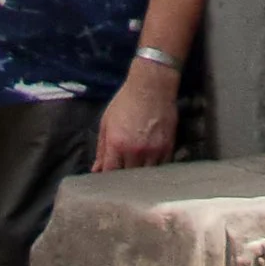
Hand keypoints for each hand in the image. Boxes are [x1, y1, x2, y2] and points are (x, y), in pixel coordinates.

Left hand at [93, 55, 179, 170]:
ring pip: (145, 177)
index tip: (107, 180)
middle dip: (122, 180)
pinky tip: (151, 166)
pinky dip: (155, 170)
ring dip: (139, 177)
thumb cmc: (126, 101)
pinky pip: (161, 168)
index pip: (109, 173)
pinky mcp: (167, 147)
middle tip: (122, 178)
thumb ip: (101, 148)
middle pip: (126, 178)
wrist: (152, 85)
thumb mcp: (107, 121)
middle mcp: (134, 151)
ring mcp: (152, 151)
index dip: (107, 179)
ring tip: (137, 173)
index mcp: (116, 144)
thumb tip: (97, 170)